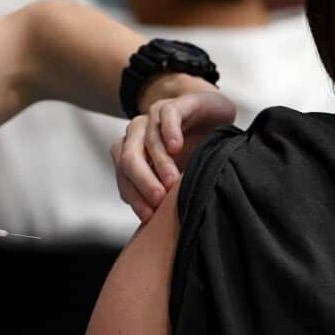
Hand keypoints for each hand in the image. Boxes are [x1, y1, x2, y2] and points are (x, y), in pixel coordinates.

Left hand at [112, 91, 235, 221]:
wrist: (211, 114)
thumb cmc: (194, 151)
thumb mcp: (179, 177)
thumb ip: (165, 195)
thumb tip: (158, 229)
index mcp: (132, 155)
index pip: (123, 177)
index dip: (133, 197)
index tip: (148, 216)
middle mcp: (137, 136)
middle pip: (127, 159)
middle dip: (142, 182)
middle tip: (160, 199)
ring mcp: (153, 118)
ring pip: (145, 139)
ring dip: (159, 163)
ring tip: (173, 182)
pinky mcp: (174, 104)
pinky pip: (165, 116)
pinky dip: (169, 132)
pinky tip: (177, 147)